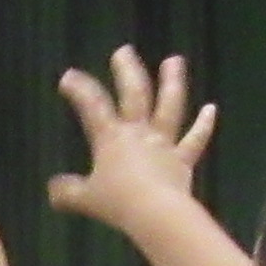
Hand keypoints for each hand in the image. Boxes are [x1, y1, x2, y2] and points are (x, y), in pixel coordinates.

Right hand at [46, 46, 217, 237]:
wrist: (155, 214)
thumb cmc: (118, 203)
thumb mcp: (85, 199)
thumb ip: (68, 192)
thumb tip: (53, 190)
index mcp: (111, 138)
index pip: (92, 106)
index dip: (79, 89)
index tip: (69, 75)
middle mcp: (138, 133)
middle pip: (134, 94)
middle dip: (127, 71)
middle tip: (124, 51)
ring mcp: (164, 143)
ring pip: (169, 106)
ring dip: (172, 82)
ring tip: (175, 60)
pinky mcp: (183, 159)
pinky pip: (195, 140)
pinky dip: (204, 125)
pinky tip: (212, 109)